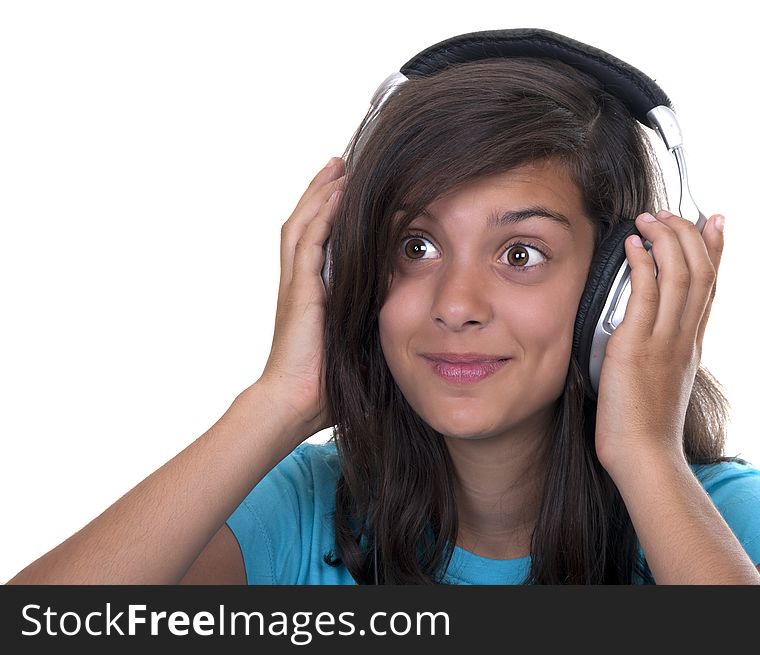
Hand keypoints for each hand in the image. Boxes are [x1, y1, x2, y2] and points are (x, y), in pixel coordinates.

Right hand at [253, 157, 345, 435]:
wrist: (294, 404)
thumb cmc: (324, 385)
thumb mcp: (353, 343)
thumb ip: (368, 321)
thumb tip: (405, 315)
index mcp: (310, 292)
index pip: (316, 239)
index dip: (328, 211)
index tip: (347, 189)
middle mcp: (298, 282)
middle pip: (305, 222)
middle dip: (321, 191)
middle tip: (340, 163)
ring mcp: (295, 285)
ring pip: (303, 224)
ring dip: (320, 193)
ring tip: (337, 167)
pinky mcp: (300, 293)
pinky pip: (308, 244)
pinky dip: (321, 217)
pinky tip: (336, 196)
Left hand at [594, 210, 724, 479]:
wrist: (645, 457)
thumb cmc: (645, 426)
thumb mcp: (664, 381)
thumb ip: (662, 351)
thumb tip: (648, 332)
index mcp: (691, 344)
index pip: (710, 286)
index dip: (715, 249)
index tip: (714, 220)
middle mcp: (684, 338)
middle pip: (701, 272)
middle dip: (687, 234)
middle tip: (670, 213)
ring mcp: (663, 341)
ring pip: (679, 276)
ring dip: (665, 240)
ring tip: (649, 219)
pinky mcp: (636, 347)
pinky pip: (645, 296)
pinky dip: (641, 265)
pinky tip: (633, 246)